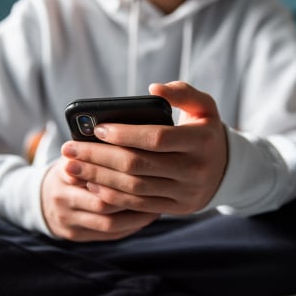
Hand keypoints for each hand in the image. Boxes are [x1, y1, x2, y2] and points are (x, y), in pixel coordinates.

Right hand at [41, 154, 159, 241]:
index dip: (120, 173)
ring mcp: (68, 220)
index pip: (93, 174)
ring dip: (137, 215)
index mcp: (63, 173)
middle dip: (132, 197)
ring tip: (159, 204)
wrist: (43, 199)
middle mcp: (62, 198)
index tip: (145, 167)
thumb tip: (130, 138)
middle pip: (102, 202)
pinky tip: (148, 215)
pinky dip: (132, 226)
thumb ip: (94, 150)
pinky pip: (110, 235)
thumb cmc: (71, 170)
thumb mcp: (76, 155)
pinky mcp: (77, 235)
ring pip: (109, 223)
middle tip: (159, 189)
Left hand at [62, 81, 227, 215]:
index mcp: (201, 141)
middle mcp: (195, 170)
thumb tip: (153, 88)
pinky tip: (92, 184)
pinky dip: (113, 195)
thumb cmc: (205, 132)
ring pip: (135, 187)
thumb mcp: (204, 107)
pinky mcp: (177, 207)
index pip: (156, 138)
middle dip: (99, 157)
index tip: (97, 129)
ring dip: (99, 177)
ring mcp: (185, 192)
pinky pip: (139, 205)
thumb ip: (183, 92)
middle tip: (69, 149)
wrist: (225, 169)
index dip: (124, 134)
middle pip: (138, 165)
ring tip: (73, 166)